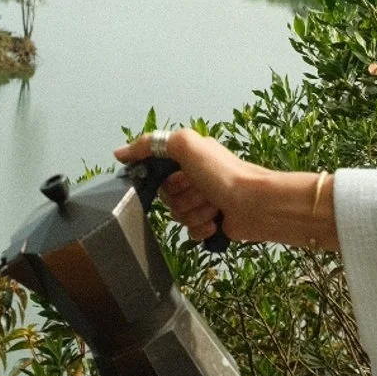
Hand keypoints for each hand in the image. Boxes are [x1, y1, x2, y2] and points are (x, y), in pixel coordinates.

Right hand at [115, 127, 266, 245]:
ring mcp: (203, 201)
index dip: (160, 177)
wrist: (256, 205)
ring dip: (193, 212)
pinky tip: (215, 221)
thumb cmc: (224, 173)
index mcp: (188, 157)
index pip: (155, 169)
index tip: (170, 179)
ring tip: (212, 205)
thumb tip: (120, 153)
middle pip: (165, 195)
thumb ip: (150, 144)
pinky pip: (190, 231)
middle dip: (180, 197)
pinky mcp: (211, 222)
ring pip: (177, 214)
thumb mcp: (185, 145)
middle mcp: (195, 177)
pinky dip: (201, 228)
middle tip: (199, 191)